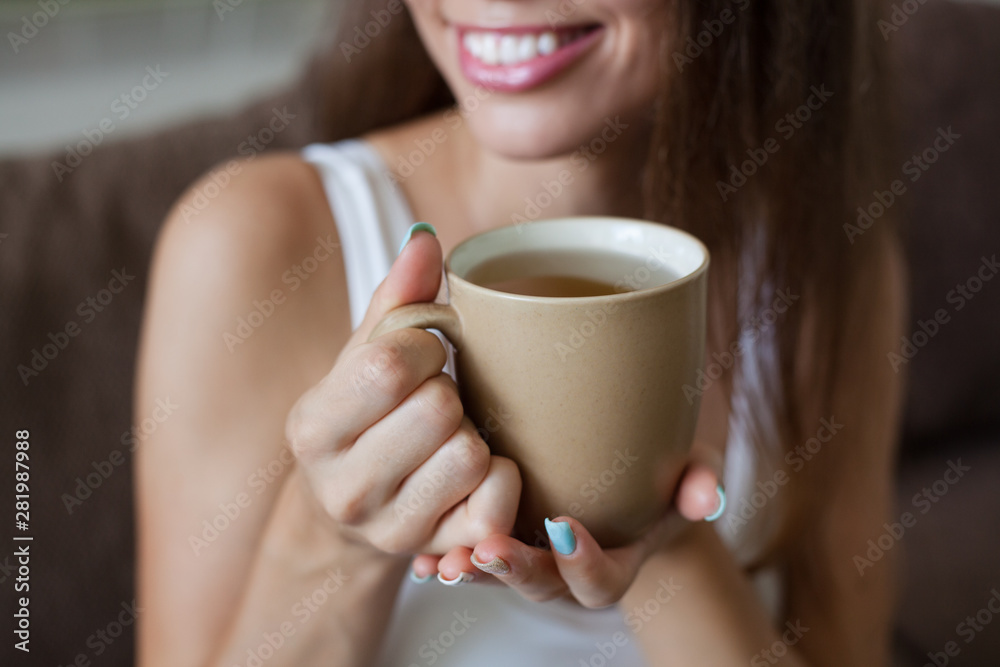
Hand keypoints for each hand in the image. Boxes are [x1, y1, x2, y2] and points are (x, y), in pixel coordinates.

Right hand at [285, 228, 521, 555]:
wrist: (348, 514)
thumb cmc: (363, 419)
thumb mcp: (361, 361)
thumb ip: (395, 300)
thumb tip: (426, 241)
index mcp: (313, 428)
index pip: (389, 368)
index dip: (424, 349)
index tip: (422, 355)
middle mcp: (344, 489)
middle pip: (438, 411)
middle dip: (448, 392)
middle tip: (436, 399)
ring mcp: (390, 529)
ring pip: (470, 456)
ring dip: (472, 435)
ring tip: (450, 436)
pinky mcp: (436, 554)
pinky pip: (495, 506)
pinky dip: (501, 479)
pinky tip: (475, 471)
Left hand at [412, 460, 722, 604]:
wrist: (630, 479)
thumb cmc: (664, 474)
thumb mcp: (691, 468)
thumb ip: (701, 481)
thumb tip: (708, 497)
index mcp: (616, 563)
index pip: (601, 581)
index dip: (584, 561)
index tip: (566, 526)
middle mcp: (569, 572)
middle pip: (542, 585)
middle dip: (514, 570)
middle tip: (489, 550)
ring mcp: (532, 559)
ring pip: (499, 577)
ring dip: (471, 571)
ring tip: (445, 562)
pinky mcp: (502, 540)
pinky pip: (472, 559)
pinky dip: (446, 559)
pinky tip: (422, 556)